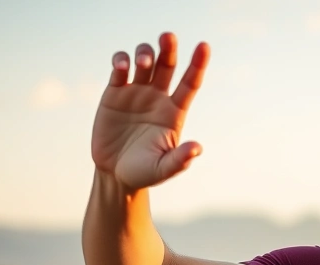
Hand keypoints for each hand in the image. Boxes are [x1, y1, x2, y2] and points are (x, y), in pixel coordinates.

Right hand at [91, 32, 209, 189]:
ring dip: (145, 53)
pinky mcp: (114, 93)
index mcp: (174, 112)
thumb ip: (179, 160)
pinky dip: (121, 61)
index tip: (204, 46)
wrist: (115, 173)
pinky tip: (122, 67)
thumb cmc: (144, 172)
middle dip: (169, 48)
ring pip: (144, 61)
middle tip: (168, 36)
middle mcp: (158, 98)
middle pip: (167, 64)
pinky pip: (120, 69)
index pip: (190, 83)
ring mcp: (136, 93)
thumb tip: (197, 148)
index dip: (197, 64)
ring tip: (142, 62)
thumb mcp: (163, 169)